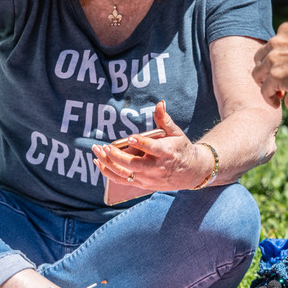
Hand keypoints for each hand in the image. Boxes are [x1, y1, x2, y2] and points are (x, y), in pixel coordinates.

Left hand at [92, 101, 209, 190]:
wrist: (191, 173)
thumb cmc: (181, 149)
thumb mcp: (176, 133)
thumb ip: (165, 119)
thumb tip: (160, 103)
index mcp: (166, 153)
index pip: (152, 149)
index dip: (141, 144)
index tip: (130, 137)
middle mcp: (156, 168)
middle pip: (134, 165)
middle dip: (117, 157)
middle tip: (104, 147)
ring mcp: (148, 178)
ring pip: (124, 174)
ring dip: (108, 164)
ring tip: (96, 152)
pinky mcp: (142, 184)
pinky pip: (122, 180)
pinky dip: (108, 173)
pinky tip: (98, 163)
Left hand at [252, 22, 287, 106]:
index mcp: (285, 30)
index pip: (271, 46)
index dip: (273, 60)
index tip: (282, 69)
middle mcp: (275, 42)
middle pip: (260, 59)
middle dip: (265, 71)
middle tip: (275, 83)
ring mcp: (273, 59)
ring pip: (258, 75)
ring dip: (265, 85)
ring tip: (276, 94)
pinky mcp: (275, 76)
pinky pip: (264, 91)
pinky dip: (269, 99)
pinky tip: (276, 104)